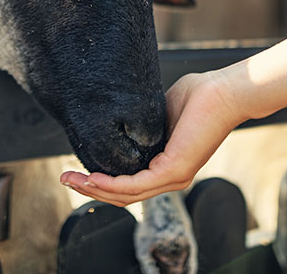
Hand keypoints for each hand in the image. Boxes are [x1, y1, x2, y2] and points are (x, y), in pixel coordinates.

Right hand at [60, 70, 243, 205]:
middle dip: (89, 190)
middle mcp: (170, 178)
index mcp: (166, 166)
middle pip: (123, 195)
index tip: (77, 172)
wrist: (222, 91)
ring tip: (70, 180)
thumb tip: (119, 119)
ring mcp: (174, 177)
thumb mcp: (158, 113)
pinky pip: (136, 185)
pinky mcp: (175, 170)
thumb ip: (141, 124)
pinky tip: (93, 177)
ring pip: (126, 194)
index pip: (129, 184)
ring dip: (94, 189)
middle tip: (64, 180)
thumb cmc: (198, 96)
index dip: (101, 182)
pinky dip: (111, 184)